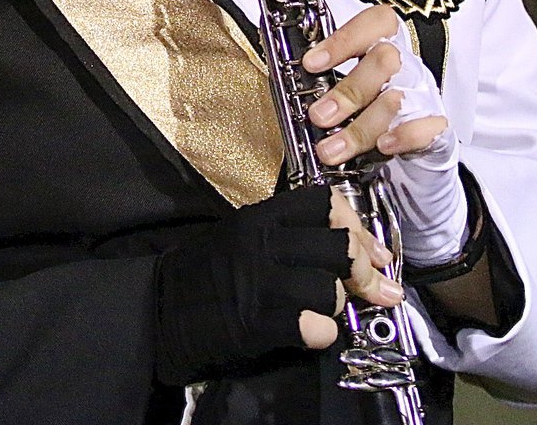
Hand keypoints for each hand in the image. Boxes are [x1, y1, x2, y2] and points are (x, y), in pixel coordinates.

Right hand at [154, 184, 402, 383]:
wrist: (163, 304)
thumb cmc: (210, 269)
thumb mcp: (247, 234)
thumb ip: (294, 235)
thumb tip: (356, 248)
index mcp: (262, 216)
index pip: (325, 202)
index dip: (357, 225)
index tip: (374, 250)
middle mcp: (263, 243)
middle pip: (339, 246)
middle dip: (363, 271)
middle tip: (371, 287)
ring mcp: (260, 282)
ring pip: (330, 289)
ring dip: (337, 304)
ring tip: (325, 310)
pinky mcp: (257, 321)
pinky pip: (314, 327)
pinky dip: (321, 334)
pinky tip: (312, 332)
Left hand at [302, 7, 467, 267]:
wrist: (413, 141)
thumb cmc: (370, 105)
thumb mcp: (346, 84)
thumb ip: (321, 76)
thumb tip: (281, 70)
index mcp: (383, 44)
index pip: (376, 22)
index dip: (343, 39)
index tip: (311, 63)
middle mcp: (406, 65)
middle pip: (385, 60)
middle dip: (347, 91)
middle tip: (318, 116)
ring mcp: (422, 95)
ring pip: (398, 99)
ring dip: (359, 127)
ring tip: (330, 149)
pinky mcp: (436, 128)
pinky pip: (427, 128)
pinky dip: (403, 136)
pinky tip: (383, 146)